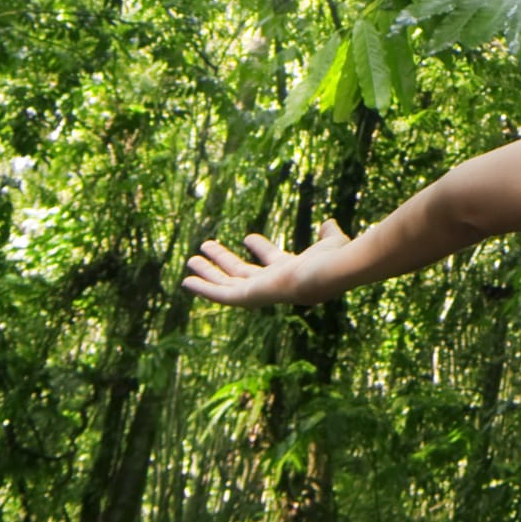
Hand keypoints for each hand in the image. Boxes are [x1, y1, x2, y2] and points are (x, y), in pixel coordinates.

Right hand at [183, 219, 349, 308]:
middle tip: (207, 246)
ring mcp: (258, 291)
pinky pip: (220, 294)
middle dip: (224, 260)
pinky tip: (187, 281)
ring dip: (208, 272)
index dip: (260, 247)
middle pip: (241, 272)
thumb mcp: (332, 242)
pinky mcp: (248, 297)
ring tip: (191, 259)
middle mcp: (271, 283)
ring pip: (226, 283)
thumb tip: (328, 224)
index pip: (270, 259)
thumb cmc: (333, 260)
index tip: (248, 237)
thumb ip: (329, 234)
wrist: (328, 273)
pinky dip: (203, 288)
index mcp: (290, 270)